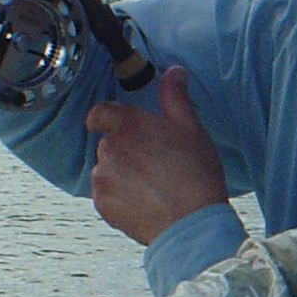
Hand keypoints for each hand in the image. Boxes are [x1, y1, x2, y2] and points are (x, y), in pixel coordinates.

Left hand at [86, 65, 227, 244]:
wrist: (191, 223)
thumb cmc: (195, 177)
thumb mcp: (191, 129)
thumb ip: (175, 97)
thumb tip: (173, 72)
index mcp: (130, 125)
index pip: (100, 112)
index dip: (102, 117)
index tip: (105, 122)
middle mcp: (110, 148)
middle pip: (107, 143)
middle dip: (124, 150)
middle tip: (152, 163)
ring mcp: (103, 178)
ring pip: (105, 170)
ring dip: (120, 174)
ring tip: (151, 186)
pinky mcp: (102, 204)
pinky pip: (105, 195)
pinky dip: (118, 197)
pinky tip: (144, 201)